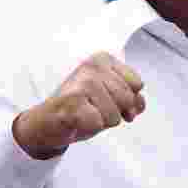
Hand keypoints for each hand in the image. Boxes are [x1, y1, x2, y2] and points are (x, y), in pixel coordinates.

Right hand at [12, 53, 144, 159]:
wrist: (49, 121)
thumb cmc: (81, 107)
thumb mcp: (111, 98)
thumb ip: (132, 98)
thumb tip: (139, 104)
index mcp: (102, 59)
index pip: (137, 84)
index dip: (128, 99)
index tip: (109, 99)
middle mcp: (92, 67)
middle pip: (127, 100)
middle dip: (115, 112)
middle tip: (94, 108)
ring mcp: (82, 83)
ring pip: (114, 115)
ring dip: (101, 121)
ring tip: (85, 113)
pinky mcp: (73, 103)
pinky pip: (98, 124)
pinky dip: (89, 128)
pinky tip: (77, 119)